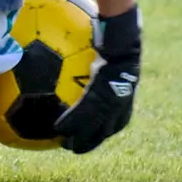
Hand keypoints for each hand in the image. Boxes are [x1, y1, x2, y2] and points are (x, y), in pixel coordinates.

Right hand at [54, 5, 140, 153]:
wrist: (121, 36)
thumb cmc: (116, 37)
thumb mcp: (108, 50)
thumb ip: (98, 58)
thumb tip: (89, 51)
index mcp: (124, 96)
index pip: (115, 121)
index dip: (103, 130)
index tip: (90, 133)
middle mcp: (120, 104)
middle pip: (105, 131)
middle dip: (91, 141)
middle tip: (74, 146)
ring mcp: (111, 103)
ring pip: (93, 128)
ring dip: (79, 139)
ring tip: (64, 144)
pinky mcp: (100, 98)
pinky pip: (82, 116)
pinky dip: (70, 124)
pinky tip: (57, 129)